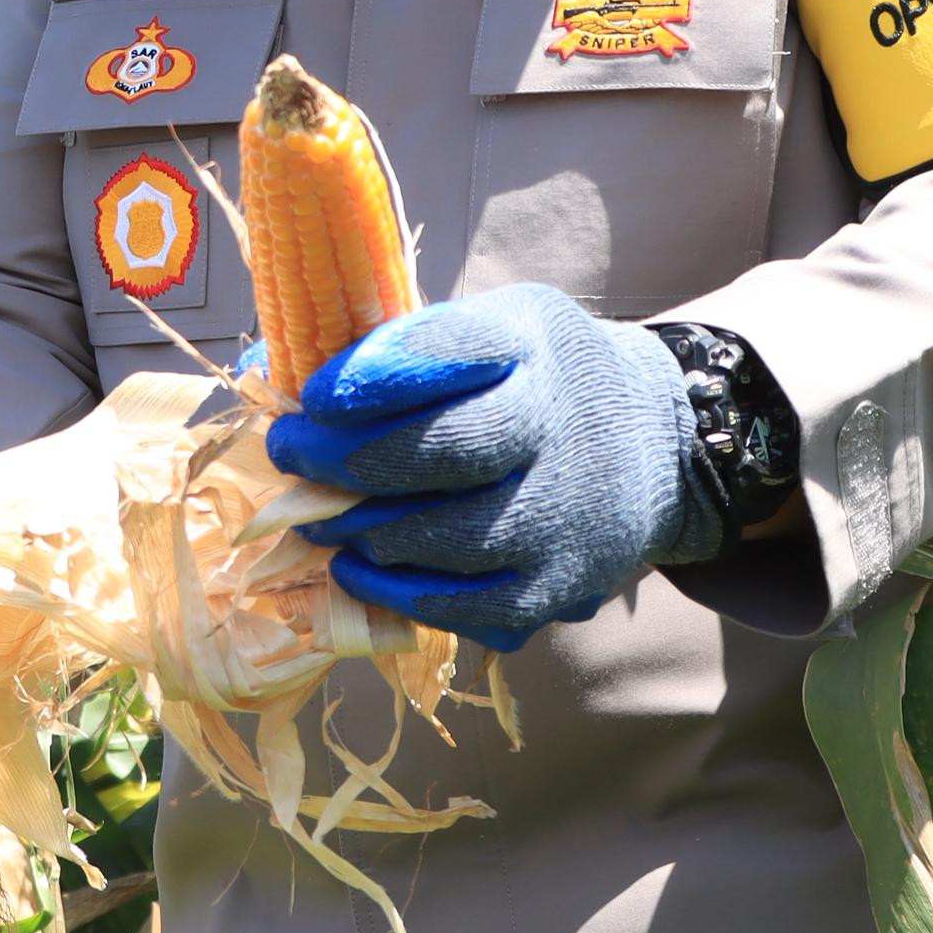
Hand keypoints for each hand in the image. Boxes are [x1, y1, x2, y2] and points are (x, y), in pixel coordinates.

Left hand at [268, 285, 708, 652]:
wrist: (654, 444)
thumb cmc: (542, 377)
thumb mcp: (497, 326)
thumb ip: (407, 345)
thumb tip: (278, 377)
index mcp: (535, 350)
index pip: (448, 355)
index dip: (370, 379)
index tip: (312, 395)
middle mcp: (559, 434)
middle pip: (438, 453)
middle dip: (342, 458)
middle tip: (291, 453)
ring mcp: (563, 521)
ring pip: (442, 540)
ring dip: (360, 528)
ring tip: (317, 513)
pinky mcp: (559, 590)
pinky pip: (465, 607)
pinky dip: (397, 591)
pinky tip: (357, 564)